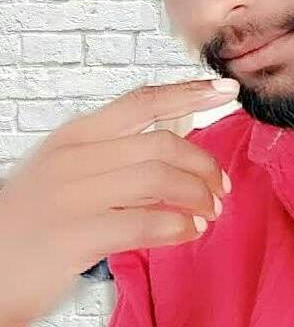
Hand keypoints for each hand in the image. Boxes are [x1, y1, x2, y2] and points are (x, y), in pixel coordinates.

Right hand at [0, 78, 239, 326]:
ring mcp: (72, 195)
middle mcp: (75, 157)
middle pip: (160, 143)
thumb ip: (116, 152)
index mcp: (77, 135)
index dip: (189, 92)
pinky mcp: (74, 236)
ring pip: (158, 179)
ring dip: (197, 195)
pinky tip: (190, 231)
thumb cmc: (33, 217)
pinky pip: (143, 223)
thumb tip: (178, 140)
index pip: (142, 101)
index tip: (226, 91)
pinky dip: (178, 226)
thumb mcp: (68, 169)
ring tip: (212, 210)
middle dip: (203, 162)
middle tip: (222, 185)